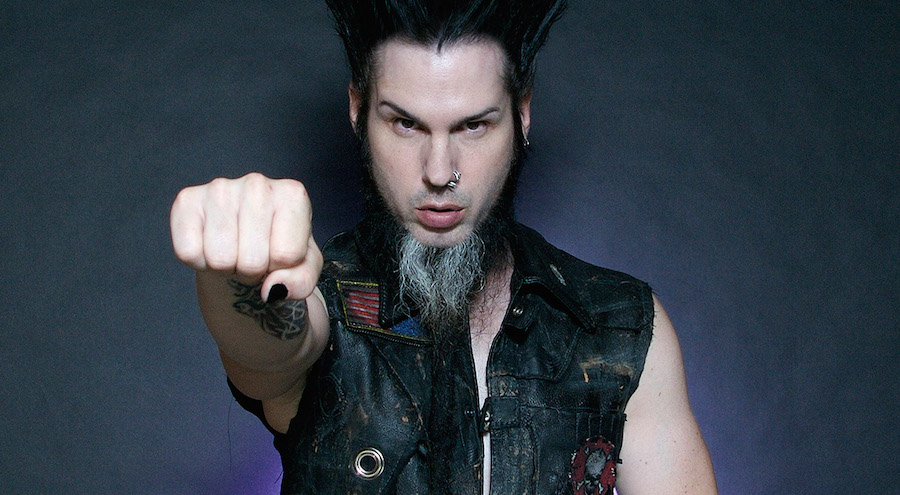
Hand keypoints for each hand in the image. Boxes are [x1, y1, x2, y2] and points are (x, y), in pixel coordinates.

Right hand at [170, 172, 322, 302]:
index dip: (281, 268)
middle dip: (253, 271)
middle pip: (252, 260)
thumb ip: (301, 282)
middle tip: (254, 257)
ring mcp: (220, 188)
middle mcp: (257, 184)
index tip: (278, 256)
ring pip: (220, 259)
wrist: (245, 246)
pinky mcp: (187, 200)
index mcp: (292, 195)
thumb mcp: (303, 269)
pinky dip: (199, 262)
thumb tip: (272, 289)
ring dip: (227, 268)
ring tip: (235, 251)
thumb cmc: (278, 251)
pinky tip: (211, 246)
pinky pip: (188, 252)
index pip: (286, 255)